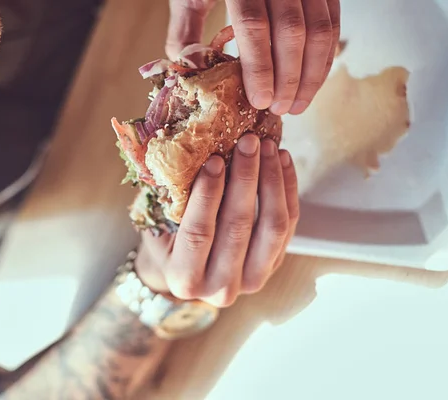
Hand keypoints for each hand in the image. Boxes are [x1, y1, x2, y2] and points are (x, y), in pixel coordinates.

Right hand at [135, 135, 298, 307]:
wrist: (188, 269)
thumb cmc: (167, 241)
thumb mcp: (158, 224)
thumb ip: (172, 200)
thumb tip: (189, 152)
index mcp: (185, 279)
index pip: (198, 234)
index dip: (207, 195)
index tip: (215, 160)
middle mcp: (221, 288)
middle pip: (240, 228)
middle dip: (245, 179)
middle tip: (248, 142)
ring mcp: (252, 280)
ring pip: (273, 228)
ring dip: (272, 182)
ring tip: (268, 147)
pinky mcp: (275, 265)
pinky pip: (289, 225)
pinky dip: (288, 190)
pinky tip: (282, 161)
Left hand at [166, 0, 340, 115]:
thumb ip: (185, 29)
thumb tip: (191, 72)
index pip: (254, 25)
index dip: (259, 68)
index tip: (260, 101)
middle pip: (292, 31)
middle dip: (289, 78)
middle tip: (280, 110)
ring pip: (320, 29)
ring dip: (312, 74)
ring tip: (297, 104)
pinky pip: (332, 22)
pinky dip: (325, 57)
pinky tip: (312, 81)